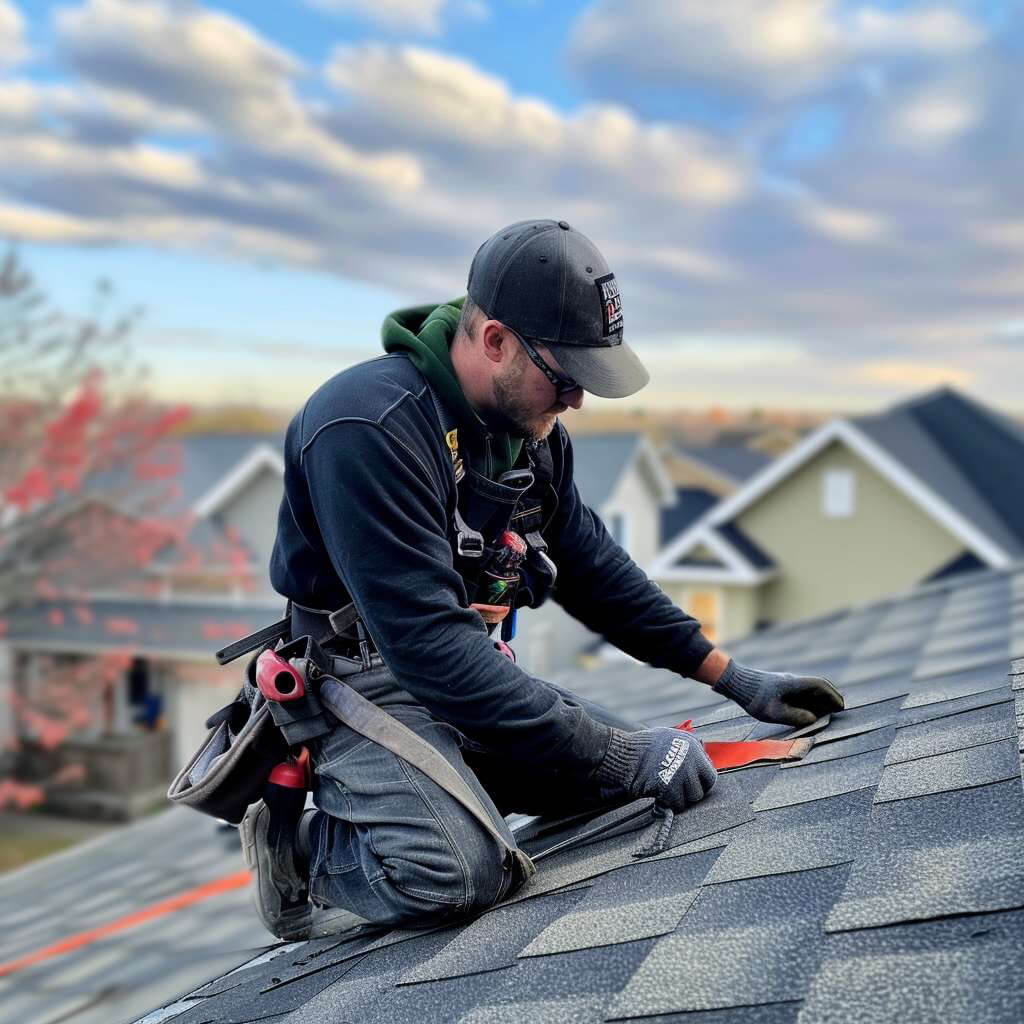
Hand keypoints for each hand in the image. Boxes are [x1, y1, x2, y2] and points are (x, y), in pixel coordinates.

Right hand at [594, 727, 716, 812]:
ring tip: (667, 792)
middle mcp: (691, 760)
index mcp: (692, 746)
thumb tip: (702, 750)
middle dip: (693, 791)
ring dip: (680, 798)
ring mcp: (682, 775)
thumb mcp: (669, 736)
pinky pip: (677, 804)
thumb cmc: (643, 745)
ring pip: (692, 798)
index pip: (709, 772)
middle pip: (705, 787)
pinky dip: (668, 803)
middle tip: (679, 791)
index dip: (700, 780)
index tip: (690, 783)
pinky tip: (658, 796)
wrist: (624, 755)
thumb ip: (687, 746)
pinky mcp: (671, 789)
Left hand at [713, 659, 843, 726]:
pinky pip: (800, 691)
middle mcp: (792, 680)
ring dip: (820, 698)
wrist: (735, 682)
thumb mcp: (772, 712)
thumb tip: (813, 719)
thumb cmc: (753, 698)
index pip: (820, 685)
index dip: (832, 696)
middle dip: (830, 696)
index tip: (841, 706)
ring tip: (828, 711)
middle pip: (818, 685)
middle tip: (839, 709)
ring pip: (809, 688)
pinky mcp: (780, 686)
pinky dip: (809, 699)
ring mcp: (786, 682)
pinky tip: (809, 709)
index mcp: (794, 684)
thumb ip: (794, 716)